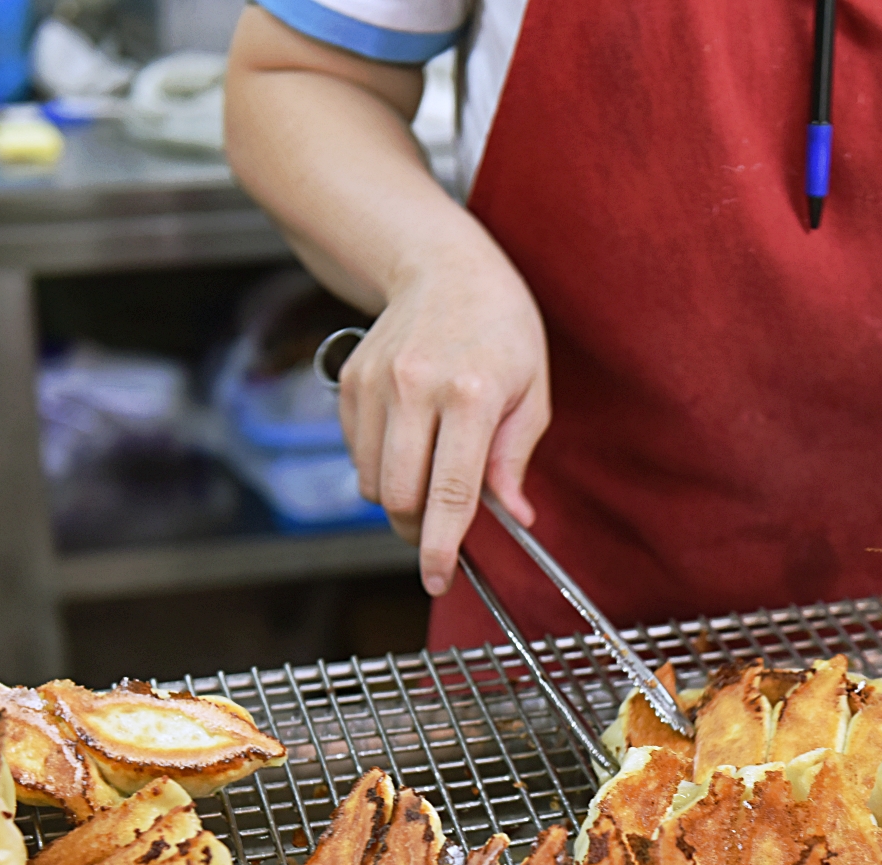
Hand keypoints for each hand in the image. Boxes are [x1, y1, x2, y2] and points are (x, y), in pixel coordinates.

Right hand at [337, 233, 549, 594]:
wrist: (443, 266)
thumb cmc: (500, 327)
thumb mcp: (532, 389)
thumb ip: (516, 458)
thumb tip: (514, 516)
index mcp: (472, 393)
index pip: (451, 492)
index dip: (441, 547)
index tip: (438, 579)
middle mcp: (417, 388)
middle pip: (399, 496)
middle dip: (416, 529)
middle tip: (438, 532)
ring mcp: (376, 383)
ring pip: (372, 481)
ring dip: (398, 499)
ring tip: (429, 474)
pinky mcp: (349, 381)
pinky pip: (357, 453)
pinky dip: (379, 467)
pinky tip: (408, 443)